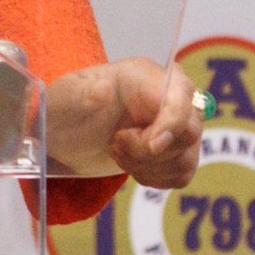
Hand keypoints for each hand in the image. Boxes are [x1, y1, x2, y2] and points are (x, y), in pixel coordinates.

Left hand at [46, 56, 202, 187]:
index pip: (180, 95)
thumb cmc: (68, 108)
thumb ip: (80, 94)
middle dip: (151, 151)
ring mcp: (174, 124)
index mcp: (144, 75)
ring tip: (117, 152)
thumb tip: (103, 91)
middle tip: (116, 145)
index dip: (172, 123)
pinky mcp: (174, 151)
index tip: (152, 146)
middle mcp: (168, 96)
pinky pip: (181, 174)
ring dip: (149, 167)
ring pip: (187, 157)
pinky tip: (131, 165)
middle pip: (190, 130)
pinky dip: (155, 178)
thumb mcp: (64, 98)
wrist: (66, 132)